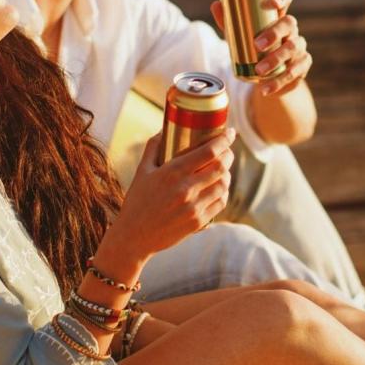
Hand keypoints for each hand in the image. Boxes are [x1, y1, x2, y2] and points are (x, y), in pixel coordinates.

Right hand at [110, 129, 234, 262]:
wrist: (133, 236)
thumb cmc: (137, 200)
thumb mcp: (142, 170)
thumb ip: (153, 147)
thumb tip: (164, 128)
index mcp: (172, 172)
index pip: (208, 152)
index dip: (224, 140)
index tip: (230, 132)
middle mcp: (186, 189)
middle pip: (220, 166)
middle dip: (228, 154)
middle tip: (227, 149)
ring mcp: (194, 207)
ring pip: (224, 185)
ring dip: (227, 173)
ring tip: (223, 168)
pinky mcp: (198, 222)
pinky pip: (220, 203)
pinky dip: (224, 192)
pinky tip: (220, 187)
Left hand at [211, 0, 311, 95]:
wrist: (266, 78)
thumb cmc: (252, 50)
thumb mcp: (239, 36)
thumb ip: (229, 22)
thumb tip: (216, 4)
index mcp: (276, 17)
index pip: (284, 0)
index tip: (273, 3)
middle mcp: (291, 29)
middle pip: (289, 24)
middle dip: (274, 33)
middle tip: (257, 45)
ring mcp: (298, 47)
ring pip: (292, 48)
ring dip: (275, 60)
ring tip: (259, 71)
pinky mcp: (302, 65)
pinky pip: (295, 72)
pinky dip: (279, 82)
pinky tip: (265, 89)